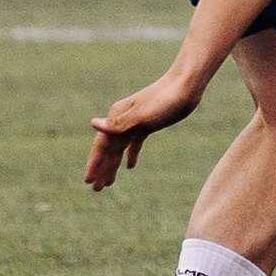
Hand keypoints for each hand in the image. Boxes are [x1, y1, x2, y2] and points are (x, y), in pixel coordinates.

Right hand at [86, 73, 204, 189]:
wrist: (186, 86)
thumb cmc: (164, 100)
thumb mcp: (142, 116)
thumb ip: (118, 124)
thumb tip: (93, 124)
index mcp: (117, 117)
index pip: (101, 144)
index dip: (94, 163)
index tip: (88, 181)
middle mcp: (123, 119)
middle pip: (109, 148)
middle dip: (102, 169)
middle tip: (96, 190)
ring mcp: (135, 122)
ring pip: (120, 147)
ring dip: (113, 164)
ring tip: (109, 183)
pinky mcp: (148, 124)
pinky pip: (135, 142)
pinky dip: (131, 154)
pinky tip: (130, 166)